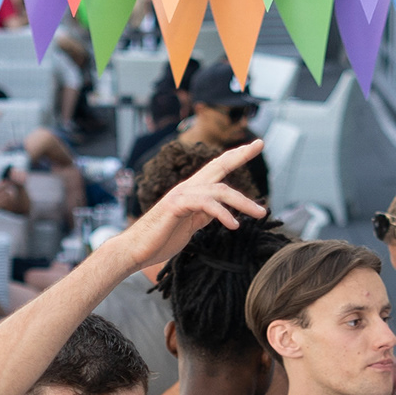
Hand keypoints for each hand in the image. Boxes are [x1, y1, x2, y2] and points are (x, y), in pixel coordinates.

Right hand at [117, 142, 267, 270]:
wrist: (134, 251)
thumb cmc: (160, 240)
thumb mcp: (189, 225)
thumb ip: (203, 215)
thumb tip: (219, 212)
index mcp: (192, 191)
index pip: (217, 169)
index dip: (235, 156)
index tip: (254, 146)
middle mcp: (187, 188)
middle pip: (218, 166)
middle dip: (240, 154)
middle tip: (259, 143)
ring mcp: (180, 195)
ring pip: (219, 191)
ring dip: (243, 202)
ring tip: (260, 213)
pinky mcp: (175, 206)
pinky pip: (205, 205)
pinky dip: (222, 214)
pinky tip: (234, 225)